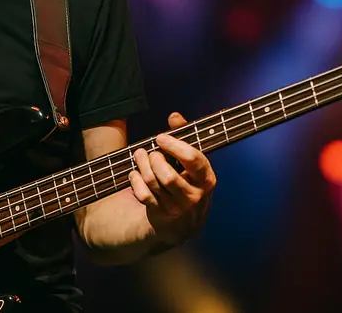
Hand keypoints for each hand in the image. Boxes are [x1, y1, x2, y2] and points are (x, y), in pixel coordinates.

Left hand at [129, 112, 215, 245]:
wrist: (184, 224)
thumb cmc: (187, 181)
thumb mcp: (191, 162)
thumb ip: (184, 136)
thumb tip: (174, 116)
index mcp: (207, 179)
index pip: (193, 159)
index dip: (175, 145)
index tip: (160, 137)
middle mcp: (194, 196)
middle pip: (168, 175)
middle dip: (154, 159)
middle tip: (150, 151)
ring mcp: (177, 207)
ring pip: (153, 183)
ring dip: (142, 166)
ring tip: (139, 156)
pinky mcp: (160, 215)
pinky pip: (143, 194)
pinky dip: (135, 181)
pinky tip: (135, 173)